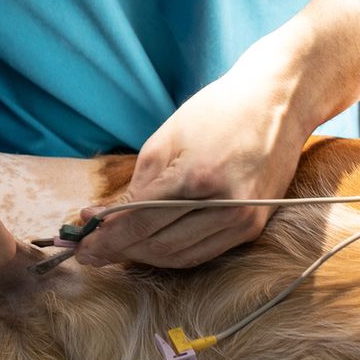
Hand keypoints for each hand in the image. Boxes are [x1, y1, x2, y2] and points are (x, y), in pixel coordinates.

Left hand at [77, 64, 308, 268]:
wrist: (279, 102)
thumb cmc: (219, 111)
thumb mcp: (167, 138)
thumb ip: (135, 185)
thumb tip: (102, 218)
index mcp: (198, 177)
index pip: (139, 221)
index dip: (105, 237)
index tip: (79, 244)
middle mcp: (225, 205)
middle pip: (157, 244)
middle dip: (118, 251)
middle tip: (89, 252)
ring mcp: (243, 220)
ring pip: (179, 256)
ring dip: (142, 257)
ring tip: (114, 252)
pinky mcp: (253, 227)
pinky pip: (202, 253)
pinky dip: (171, 255)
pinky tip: (149, 248)